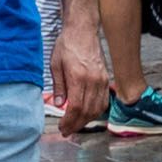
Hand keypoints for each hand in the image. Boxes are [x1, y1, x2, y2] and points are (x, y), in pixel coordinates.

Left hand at [49, 15, 115, 131]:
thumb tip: (59, 104)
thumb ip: (58, 86)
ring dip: (86, 121)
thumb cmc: (67, 45)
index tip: (62, 127)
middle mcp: (93, 80)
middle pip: (87, 111)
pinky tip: (87, 115)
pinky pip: (104, 101)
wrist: (83, 30)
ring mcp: (102, 80)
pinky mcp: (106, 79)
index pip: (76, 107)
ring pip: (97, 108)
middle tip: (66, 131)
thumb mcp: (55, 64)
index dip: (69, 121)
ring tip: (75, 125)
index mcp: (78, 77)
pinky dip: (96, 112)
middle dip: (76, 124)